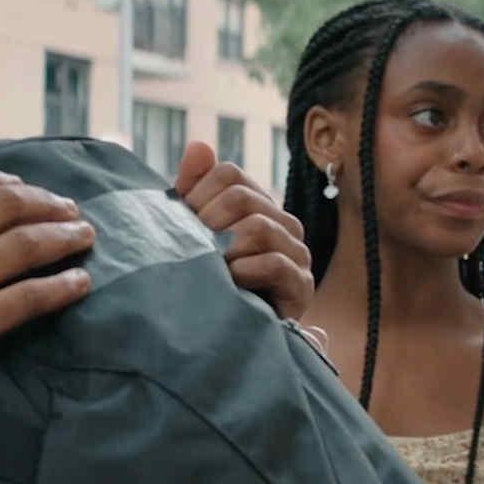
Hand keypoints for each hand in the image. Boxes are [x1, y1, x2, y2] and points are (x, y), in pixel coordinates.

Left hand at [174, 141, 317, 327]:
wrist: (227, 337)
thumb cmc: (208, 282)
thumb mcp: (192, 234)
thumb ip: (193, 190)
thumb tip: (200, 146)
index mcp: (258, 204)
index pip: (229, 174)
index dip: (198, 195)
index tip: (180, 226)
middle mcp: (283, 222)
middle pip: (240, 198)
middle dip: (206, 224)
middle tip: (189, 252)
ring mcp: (297, 253)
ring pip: (258, 227)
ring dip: (223, 250)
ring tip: (209, 270)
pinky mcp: (303, 286)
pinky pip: (276, 264)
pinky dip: (245, 272)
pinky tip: (230, 284)